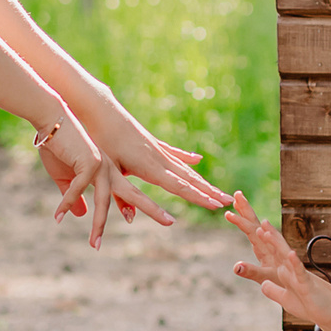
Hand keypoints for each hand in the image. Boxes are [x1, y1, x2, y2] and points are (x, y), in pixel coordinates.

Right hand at [35, 118, 157, 249]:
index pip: (128, 195)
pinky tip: (58, 216)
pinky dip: (65, 203)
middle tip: (171, 222)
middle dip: (153, 209)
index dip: (138, 207)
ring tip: (95, 244)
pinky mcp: (89, 162)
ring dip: (97, 225)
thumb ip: (75, 198)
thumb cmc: (58, 148)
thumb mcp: (66, 178)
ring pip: (104, 200)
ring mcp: (101, 166)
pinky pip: (75, 191)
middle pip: (134, 194)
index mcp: (110, 171)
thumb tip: (82, 216)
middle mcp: (110, 170)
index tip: (155, 220)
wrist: (52, 123)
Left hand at [78, 105, 226, 221]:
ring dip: (202, 180)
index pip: (179, 186)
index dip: (199, 197)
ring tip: (218, 189)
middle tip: (229, 201)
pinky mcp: (152, 142)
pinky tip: (198, 159)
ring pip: (185, 167)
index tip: (216, 205)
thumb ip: (119, 198)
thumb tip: (130, 219)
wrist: (100, 111)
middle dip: (210, 191)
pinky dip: (186, 158)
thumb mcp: (107, 173)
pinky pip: (174, 153)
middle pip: (190, 178)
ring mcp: (157, 149)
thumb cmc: (100, 142)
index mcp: (149, 167)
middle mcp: (158, 158)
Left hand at [224, 193, 330, 324]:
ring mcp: (296, 272)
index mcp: (279, 265)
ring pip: (284, 253)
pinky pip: (299, 271)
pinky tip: (291, 255)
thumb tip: (264, 285)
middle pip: (271, 241)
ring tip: (264, 229)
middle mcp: (287, 264)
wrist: (325, 311)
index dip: (249, 229)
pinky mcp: (305, 283)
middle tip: (244, 204)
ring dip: (275, 241)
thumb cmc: (305, 302)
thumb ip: (271, 289)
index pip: (261, 244)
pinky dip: (295, 263)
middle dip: (260, 226)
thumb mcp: (282, 296)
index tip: (233, 214)